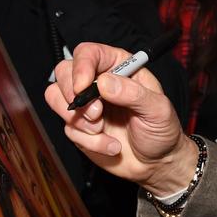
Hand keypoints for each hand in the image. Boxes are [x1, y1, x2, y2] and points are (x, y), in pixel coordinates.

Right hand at [44, 41, 197, 195]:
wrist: (156, 163)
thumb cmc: (161, 130)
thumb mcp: (157, 109)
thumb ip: (133, 93)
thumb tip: (104, 82)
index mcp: (121, 67)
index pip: (89, 53)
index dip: (81, 66)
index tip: (83, 87)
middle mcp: (100, 82)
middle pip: (64, 71)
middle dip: (73, 95)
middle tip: (96, 114)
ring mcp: (87, 104)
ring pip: (55, 97)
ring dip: (77, 119)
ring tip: (102, 129)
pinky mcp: (79, 127)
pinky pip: (67, 128)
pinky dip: (89, 141)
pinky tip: (111, 145)